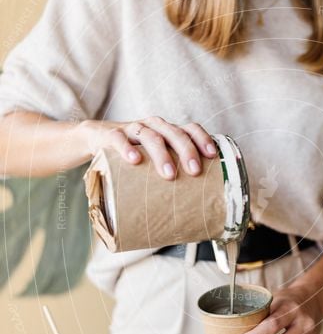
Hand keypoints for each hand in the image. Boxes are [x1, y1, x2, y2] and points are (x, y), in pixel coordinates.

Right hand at [78, 117, 216, 178]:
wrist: (98, 138)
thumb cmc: (136, 154)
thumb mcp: (154, 159)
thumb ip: (170, 173)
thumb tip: (193, 207)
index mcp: (167, 130)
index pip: (190, 128)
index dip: (202, 139)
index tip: (212, 156)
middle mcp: (153, 126)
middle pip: (174, 133)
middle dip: (187, 151)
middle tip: (194, 172)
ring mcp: (133, 129)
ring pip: (150, 136)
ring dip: (162, 154)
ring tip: (169, 175)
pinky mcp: (111, 135)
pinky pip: (118, 138)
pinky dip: (127, 148)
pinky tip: (134, 160)